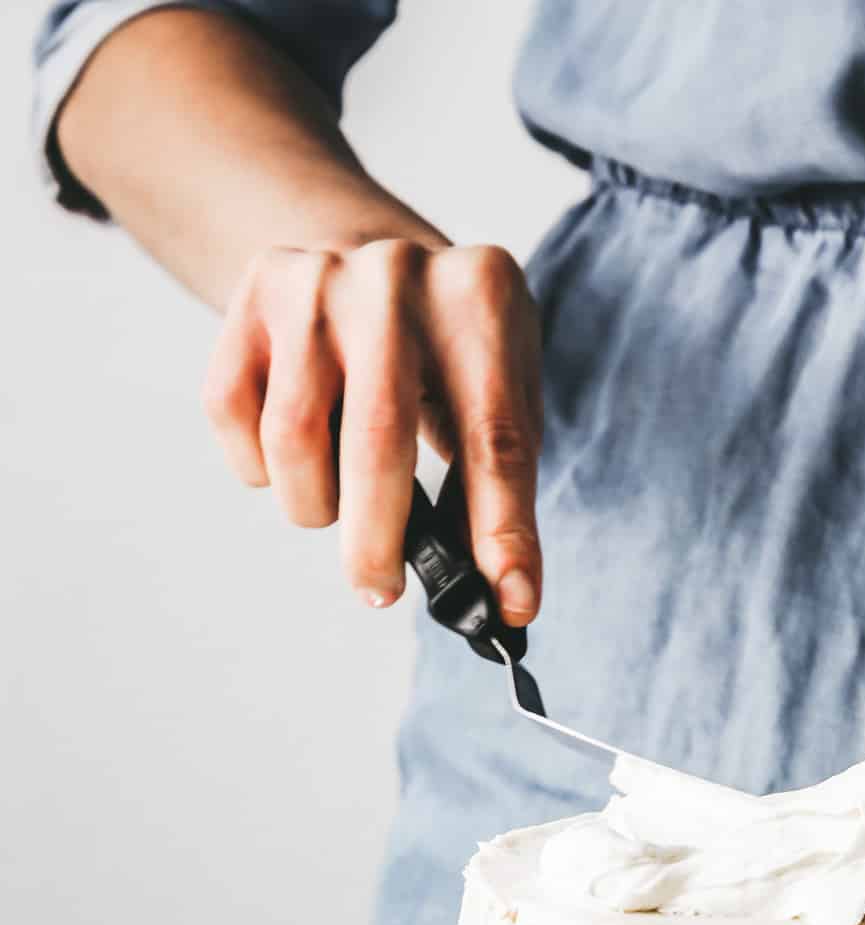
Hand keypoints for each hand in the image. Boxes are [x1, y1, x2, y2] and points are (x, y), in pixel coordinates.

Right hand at [202, 239, 542, 622]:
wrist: (371, 258)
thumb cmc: (450, 354)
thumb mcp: (501, 402)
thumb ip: (498, 493)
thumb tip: (496, 597)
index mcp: (480, 298)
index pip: (494, 439)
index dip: (500, 531)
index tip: (507, 604)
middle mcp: (396, 276)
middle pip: (377, 442)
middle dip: (375, 543)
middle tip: (378, 592)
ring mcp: (317, 279)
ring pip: (292, 439)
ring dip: (314, 502)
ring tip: (342, 498)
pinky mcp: (253, 291)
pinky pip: (235, 416)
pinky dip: (261, 465)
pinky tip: (298, 452)